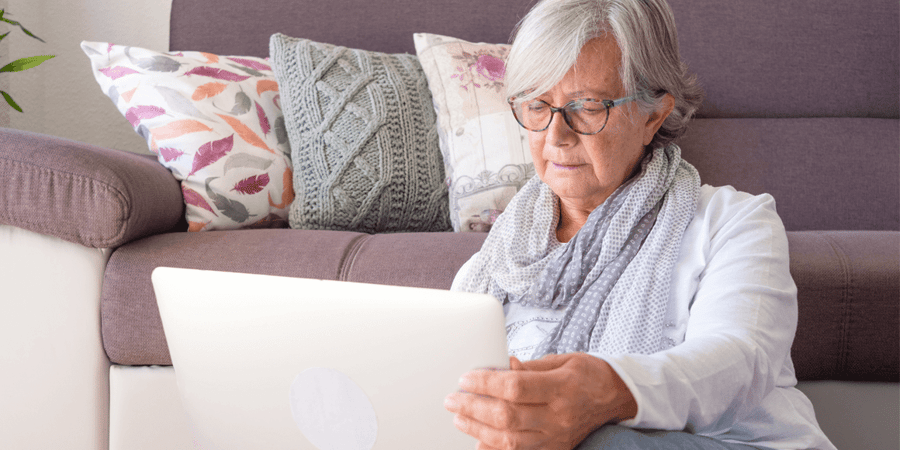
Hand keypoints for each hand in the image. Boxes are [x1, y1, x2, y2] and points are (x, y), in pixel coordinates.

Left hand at [444, 353, 636, 449]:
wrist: (617, 397)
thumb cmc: (589, 374)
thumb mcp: (562, 360)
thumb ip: (529, 368)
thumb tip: (499, 366)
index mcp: (562, 387)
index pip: (515, 387)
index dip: (486, 383)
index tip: (466, 378)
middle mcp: (560, 416)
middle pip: (508, 416)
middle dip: (474, 408)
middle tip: (453, 400)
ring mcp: (557, 437)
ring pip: (510, 440)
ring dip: (478, 430)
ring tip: (460, 418)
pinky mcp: (556, 449)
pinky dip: (496, 449)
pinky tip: (479, 441)